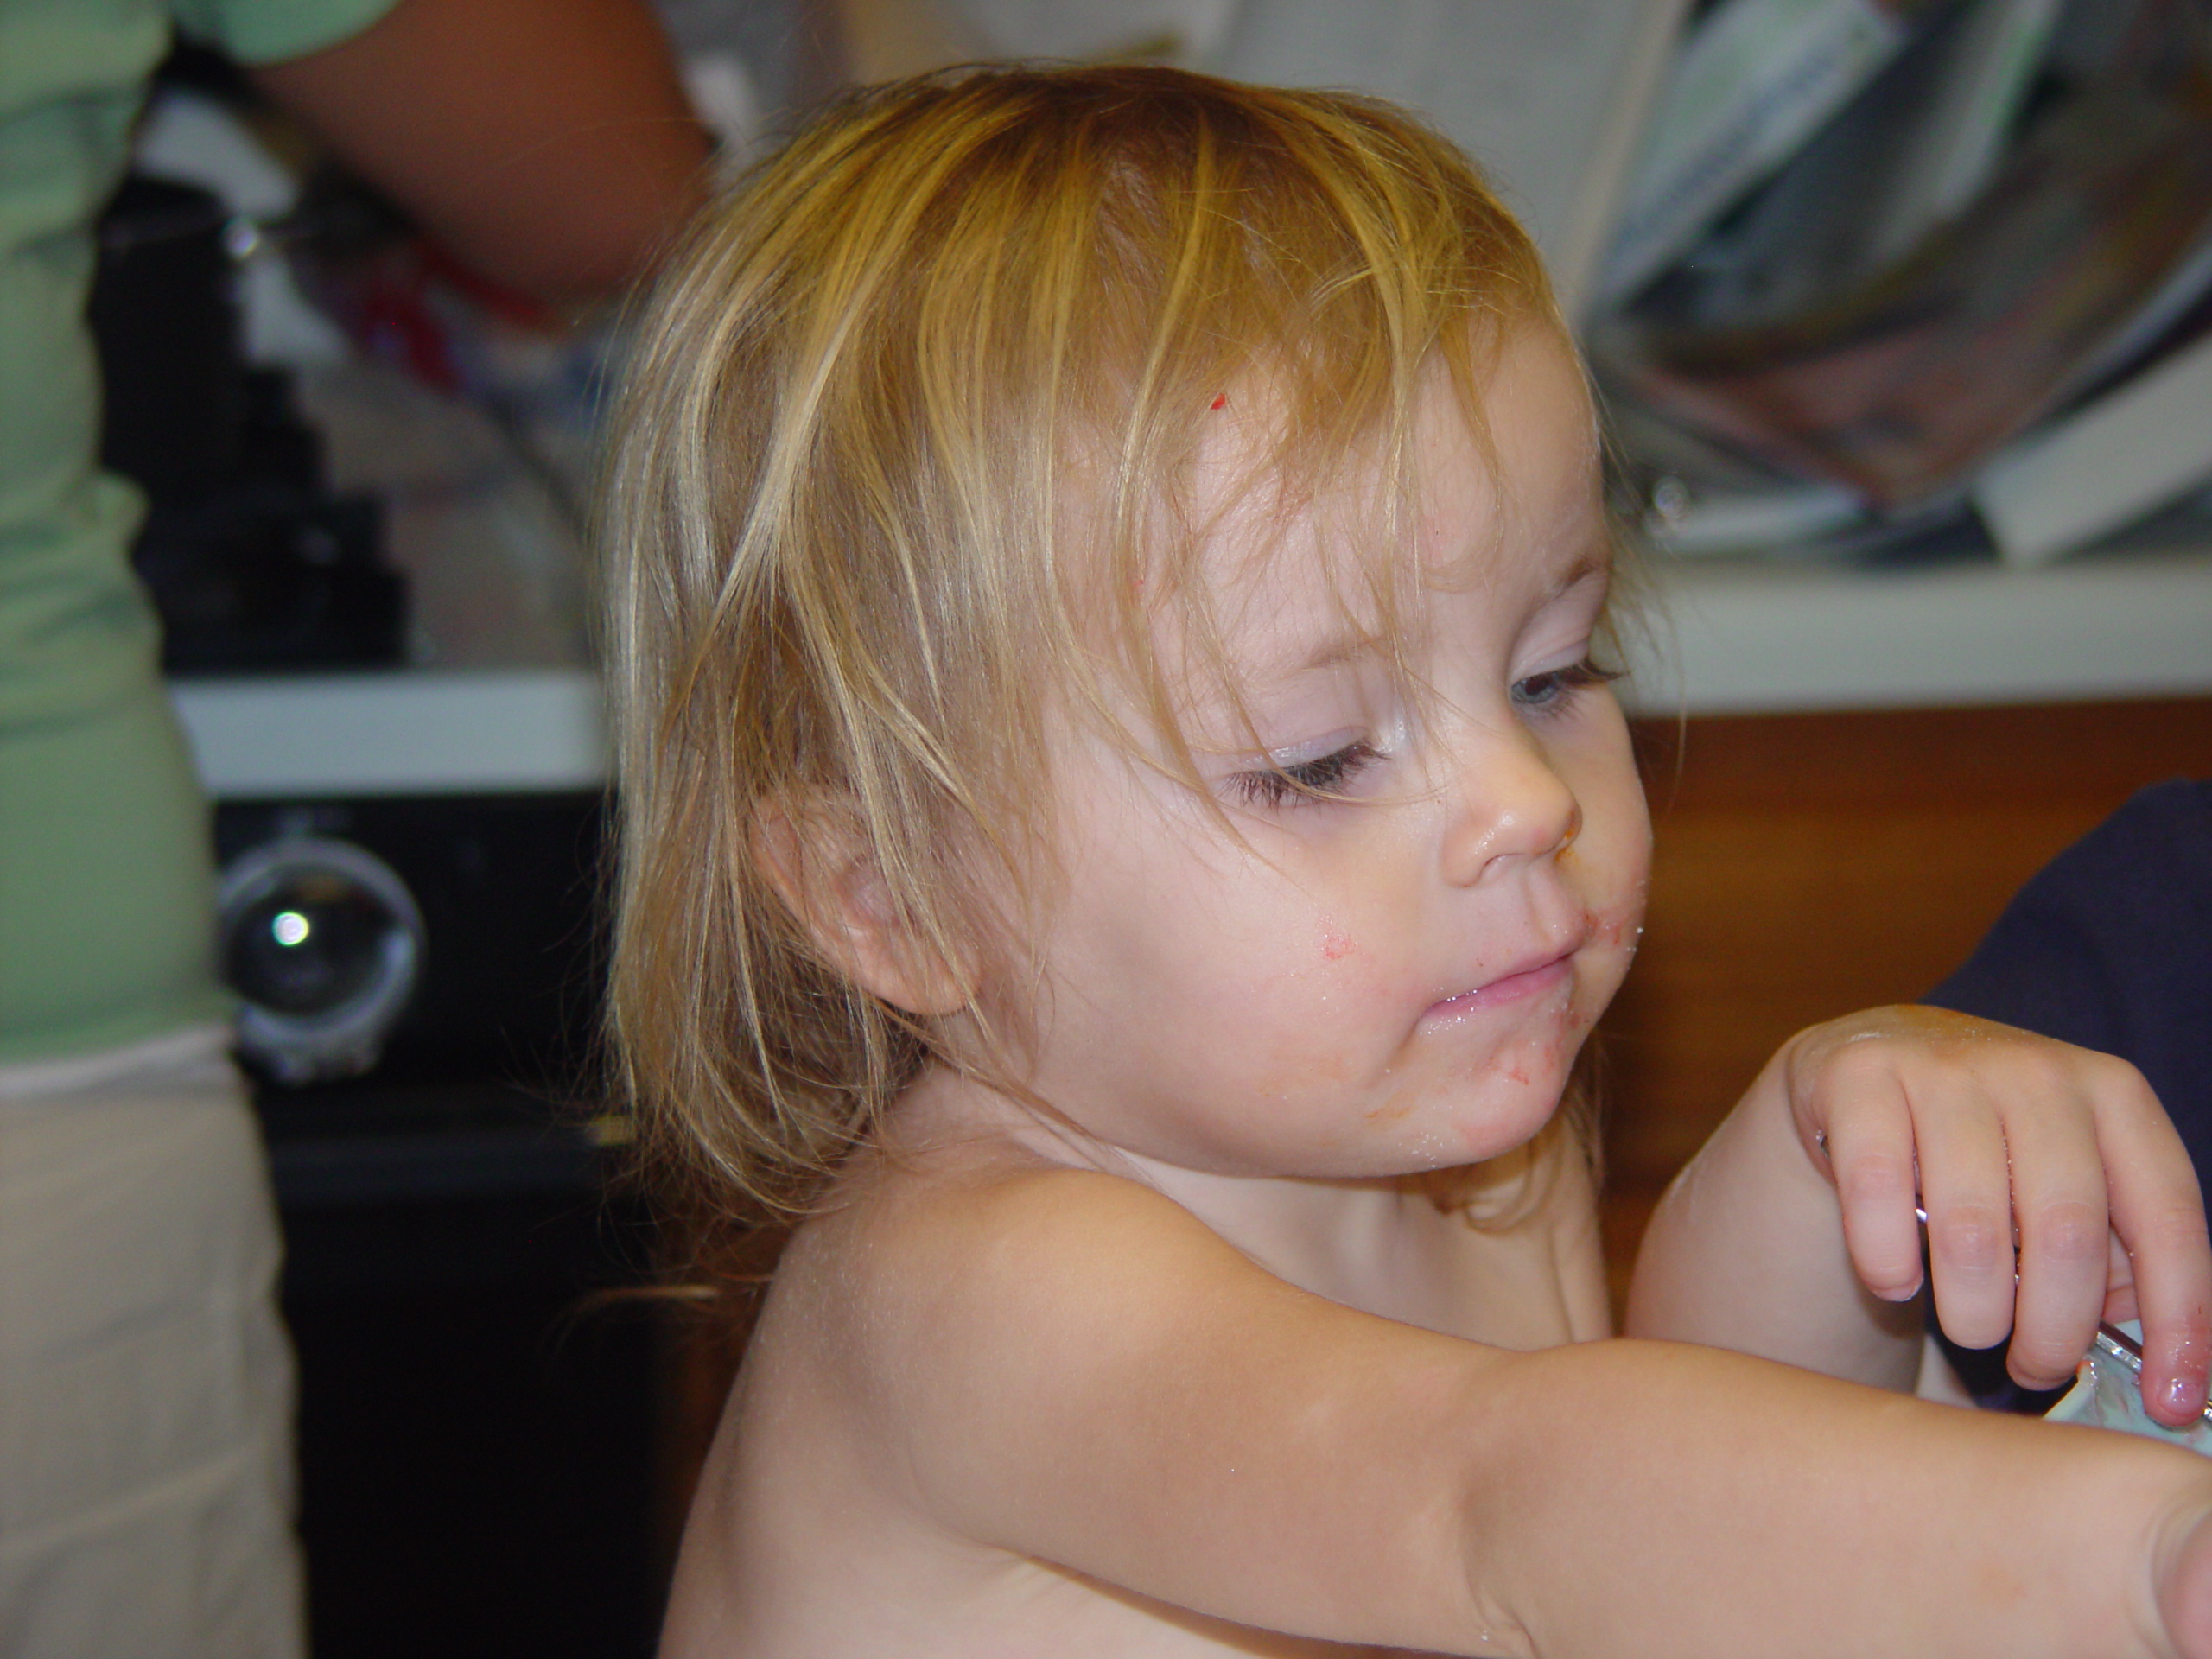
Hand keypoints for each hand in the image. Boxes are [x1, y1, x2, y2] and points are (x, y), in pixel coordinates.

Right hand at [1782, 1007, 2210, 1425]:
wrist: (1876, 1053)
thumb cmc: (1989, 1142)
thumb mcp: (2069, 1181)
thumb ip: (2117, 1255)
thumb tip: (2155, 1358)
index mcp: (2115, 1097)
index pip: (2168, 1218)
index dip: (2178, 1318)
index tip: (2169, 1401)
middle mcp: (2037, 1073)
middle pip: (2066, 1233)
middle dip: (2052, 1332)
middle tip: (2032, 1368)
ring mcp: (1944, 1069)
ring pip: (1972, 1229)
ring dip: (1972, 1313)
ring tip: (1969, 1327)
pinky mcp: (1859, 1077)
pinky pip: (1877, 1196)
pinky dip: (1888, 1264)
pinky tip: (1896, 1280)